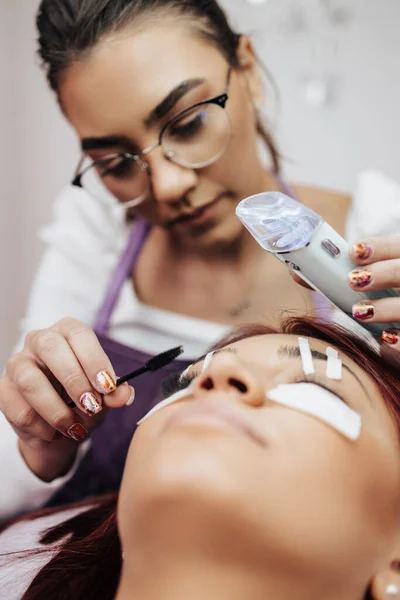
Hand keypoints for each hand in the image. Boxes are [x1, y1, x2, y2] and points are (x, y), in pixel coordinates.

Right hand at [0, 318, 133, 481]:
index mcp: (68, 332)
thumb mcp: (105, 396)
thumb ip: (116, 393)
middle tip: (92, 406)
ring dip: (57, 410)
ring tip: (76, 428)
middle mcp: (39, 340)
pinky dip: (42, 427)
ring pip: (30, 381)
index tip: (107, 386)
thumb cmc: (83, 400)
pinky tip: (56, 433)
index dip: (94, 359)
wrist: (59, 428)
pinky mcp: (3, 390)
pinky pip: (20, 409)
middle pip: (51, 347)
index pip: (79, 334)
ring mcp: (17, 364)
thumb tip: (123, 395)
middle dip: (74, 380)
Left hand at [348, 238, 399, 348]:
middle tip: (353, 281)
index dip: (378, 246)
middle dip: (382, 273)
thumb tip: (297, 272)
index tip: (353, 251)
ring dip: (386, 306)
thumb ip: (338, 276)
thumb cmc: (385, 299)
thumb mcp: (370, 283)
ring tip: (359, 311)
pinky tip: (385, 337)